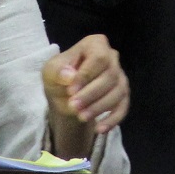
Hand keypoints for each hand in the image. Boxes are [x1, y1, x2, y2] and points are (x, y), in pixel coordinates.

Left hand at [43, 34, 129, 159]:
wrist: (65, 95)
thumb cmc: (59, 77)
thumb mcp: (50, 71)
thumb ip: (58, 71)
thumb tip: (69, 76)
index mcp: (95, 44)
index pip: (98, 58)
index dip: (86, 75)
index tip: (71, 90)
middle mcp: (112, 57)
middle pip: (110, 75)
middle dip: (91, 94)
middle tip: (73, 106)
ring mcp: (120, 77)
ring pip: (118, 92)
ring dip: (100, 107)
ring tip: (81, 117)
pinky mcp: (123, 95)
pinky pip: (123, 107)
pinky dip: (113, 119)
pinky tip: (100, 129)